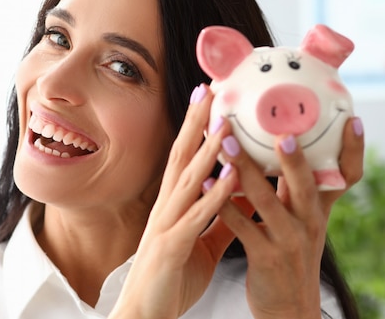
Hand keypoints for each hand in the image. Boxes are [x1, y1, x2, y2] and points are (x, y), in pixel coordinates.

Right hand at [109, 85, 242, 318]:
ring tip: (225, 120)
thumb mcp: (200, 243)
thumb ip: (218, 219)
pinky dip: (214, 196)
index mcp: (174, 206)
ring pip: (188, 180)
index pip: (185, 158)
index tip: (207, 98)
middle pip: (182, 157)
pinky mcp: (172, 247)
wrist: (146, 313)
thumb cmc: (171, 277)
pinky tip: (230, 176)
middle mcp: (167, 208)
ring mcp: (167, 225)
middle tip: (209, 89)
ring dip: (207, 149)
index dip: (195, 128)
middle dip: (195, 122)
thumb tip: (239, 196)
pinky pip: (197, 218)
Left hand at [216, 117, 364, 318]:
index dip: (352, 150)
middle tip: (280, 129)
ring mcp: (288, 241)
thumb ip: (295, 189)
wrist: (288, 309)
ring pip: (265, 200)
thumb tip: (288, 148)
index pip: (346, 177)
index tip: (350, 120)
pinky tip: (205, 184)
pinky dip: (224, 204)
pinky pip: (242, 227)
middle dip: (291, 156)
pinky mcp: (265, 258)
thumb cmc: (289, 255)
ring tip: (225, 143)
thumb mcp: (302, 222)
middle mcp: (308, 222)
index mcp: (317, 210)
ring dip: (244, 169)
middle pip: (304, 183)